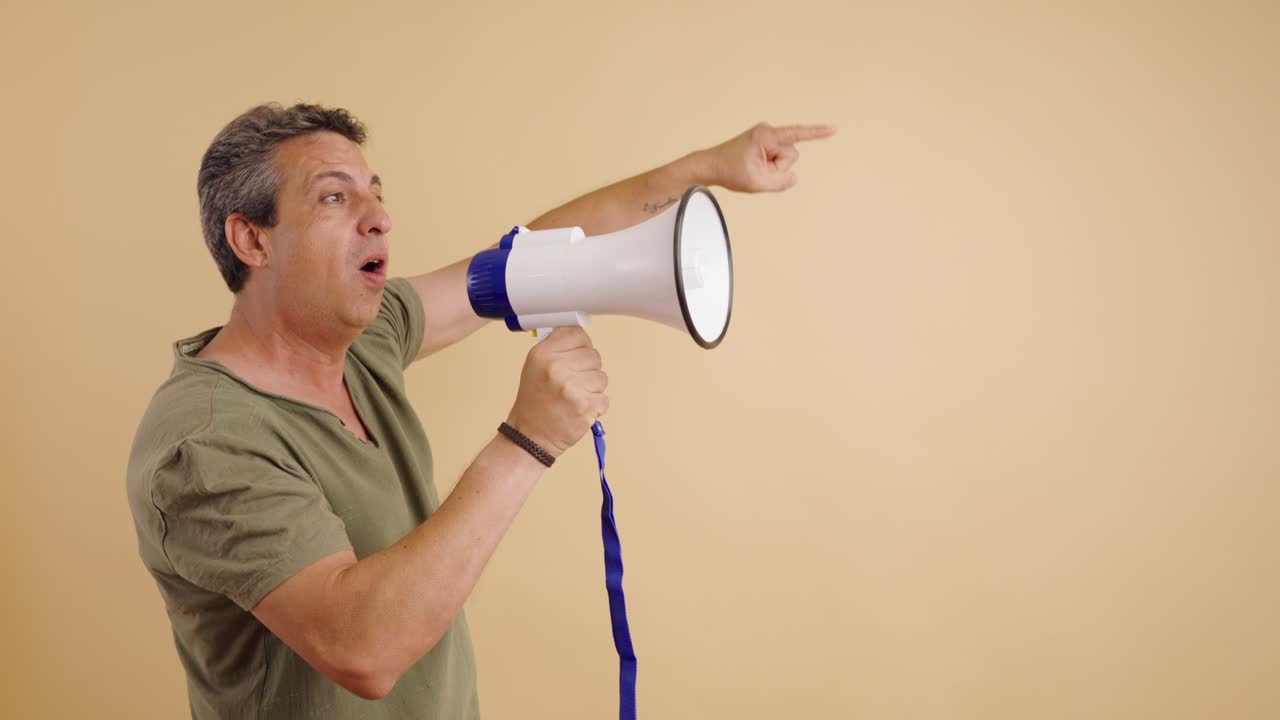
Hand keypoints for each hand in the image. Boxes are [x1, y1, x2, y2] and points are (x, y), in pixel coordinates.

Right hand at [504, 327, 609, 458]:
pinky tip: (578, 410)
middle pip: (594, 355)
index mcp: (543, 354)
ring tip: (574, 397)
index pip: (578, 334)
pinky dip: (595, 406)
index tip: (575, 356)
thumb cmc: (534, 402)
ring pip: (602, 377)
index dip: (580, 346)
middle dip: (587, 369)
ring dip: (592, 389)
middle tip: (571, 383)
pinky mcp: (585, 407)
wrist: (530, 436)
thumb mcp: (534, 366)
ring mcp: (572, 388)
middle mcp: (556, 368)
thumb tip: (580, 337)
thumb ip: (556, 348)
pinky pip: (604, 399)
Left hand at [702, 122, 835, 192]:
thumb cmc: (730, 172)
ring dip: (772, 168)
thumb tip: (793, 176)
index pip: (797, 134)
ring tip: (753, 167)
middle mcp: (768, 131)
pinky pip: (778, 158)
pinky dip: (770, 166)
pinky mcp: (766, 142)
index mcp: (765, 136)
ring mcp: (767, 136)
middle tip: (755, 170)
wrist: (711, 165)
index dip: (817, 133)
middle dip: (778, 168)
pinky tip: (757, 165)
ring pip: (785, 158)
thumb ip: (781, 182)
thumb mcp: (757, 183)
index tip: (834, 129)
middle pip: (791, 155)